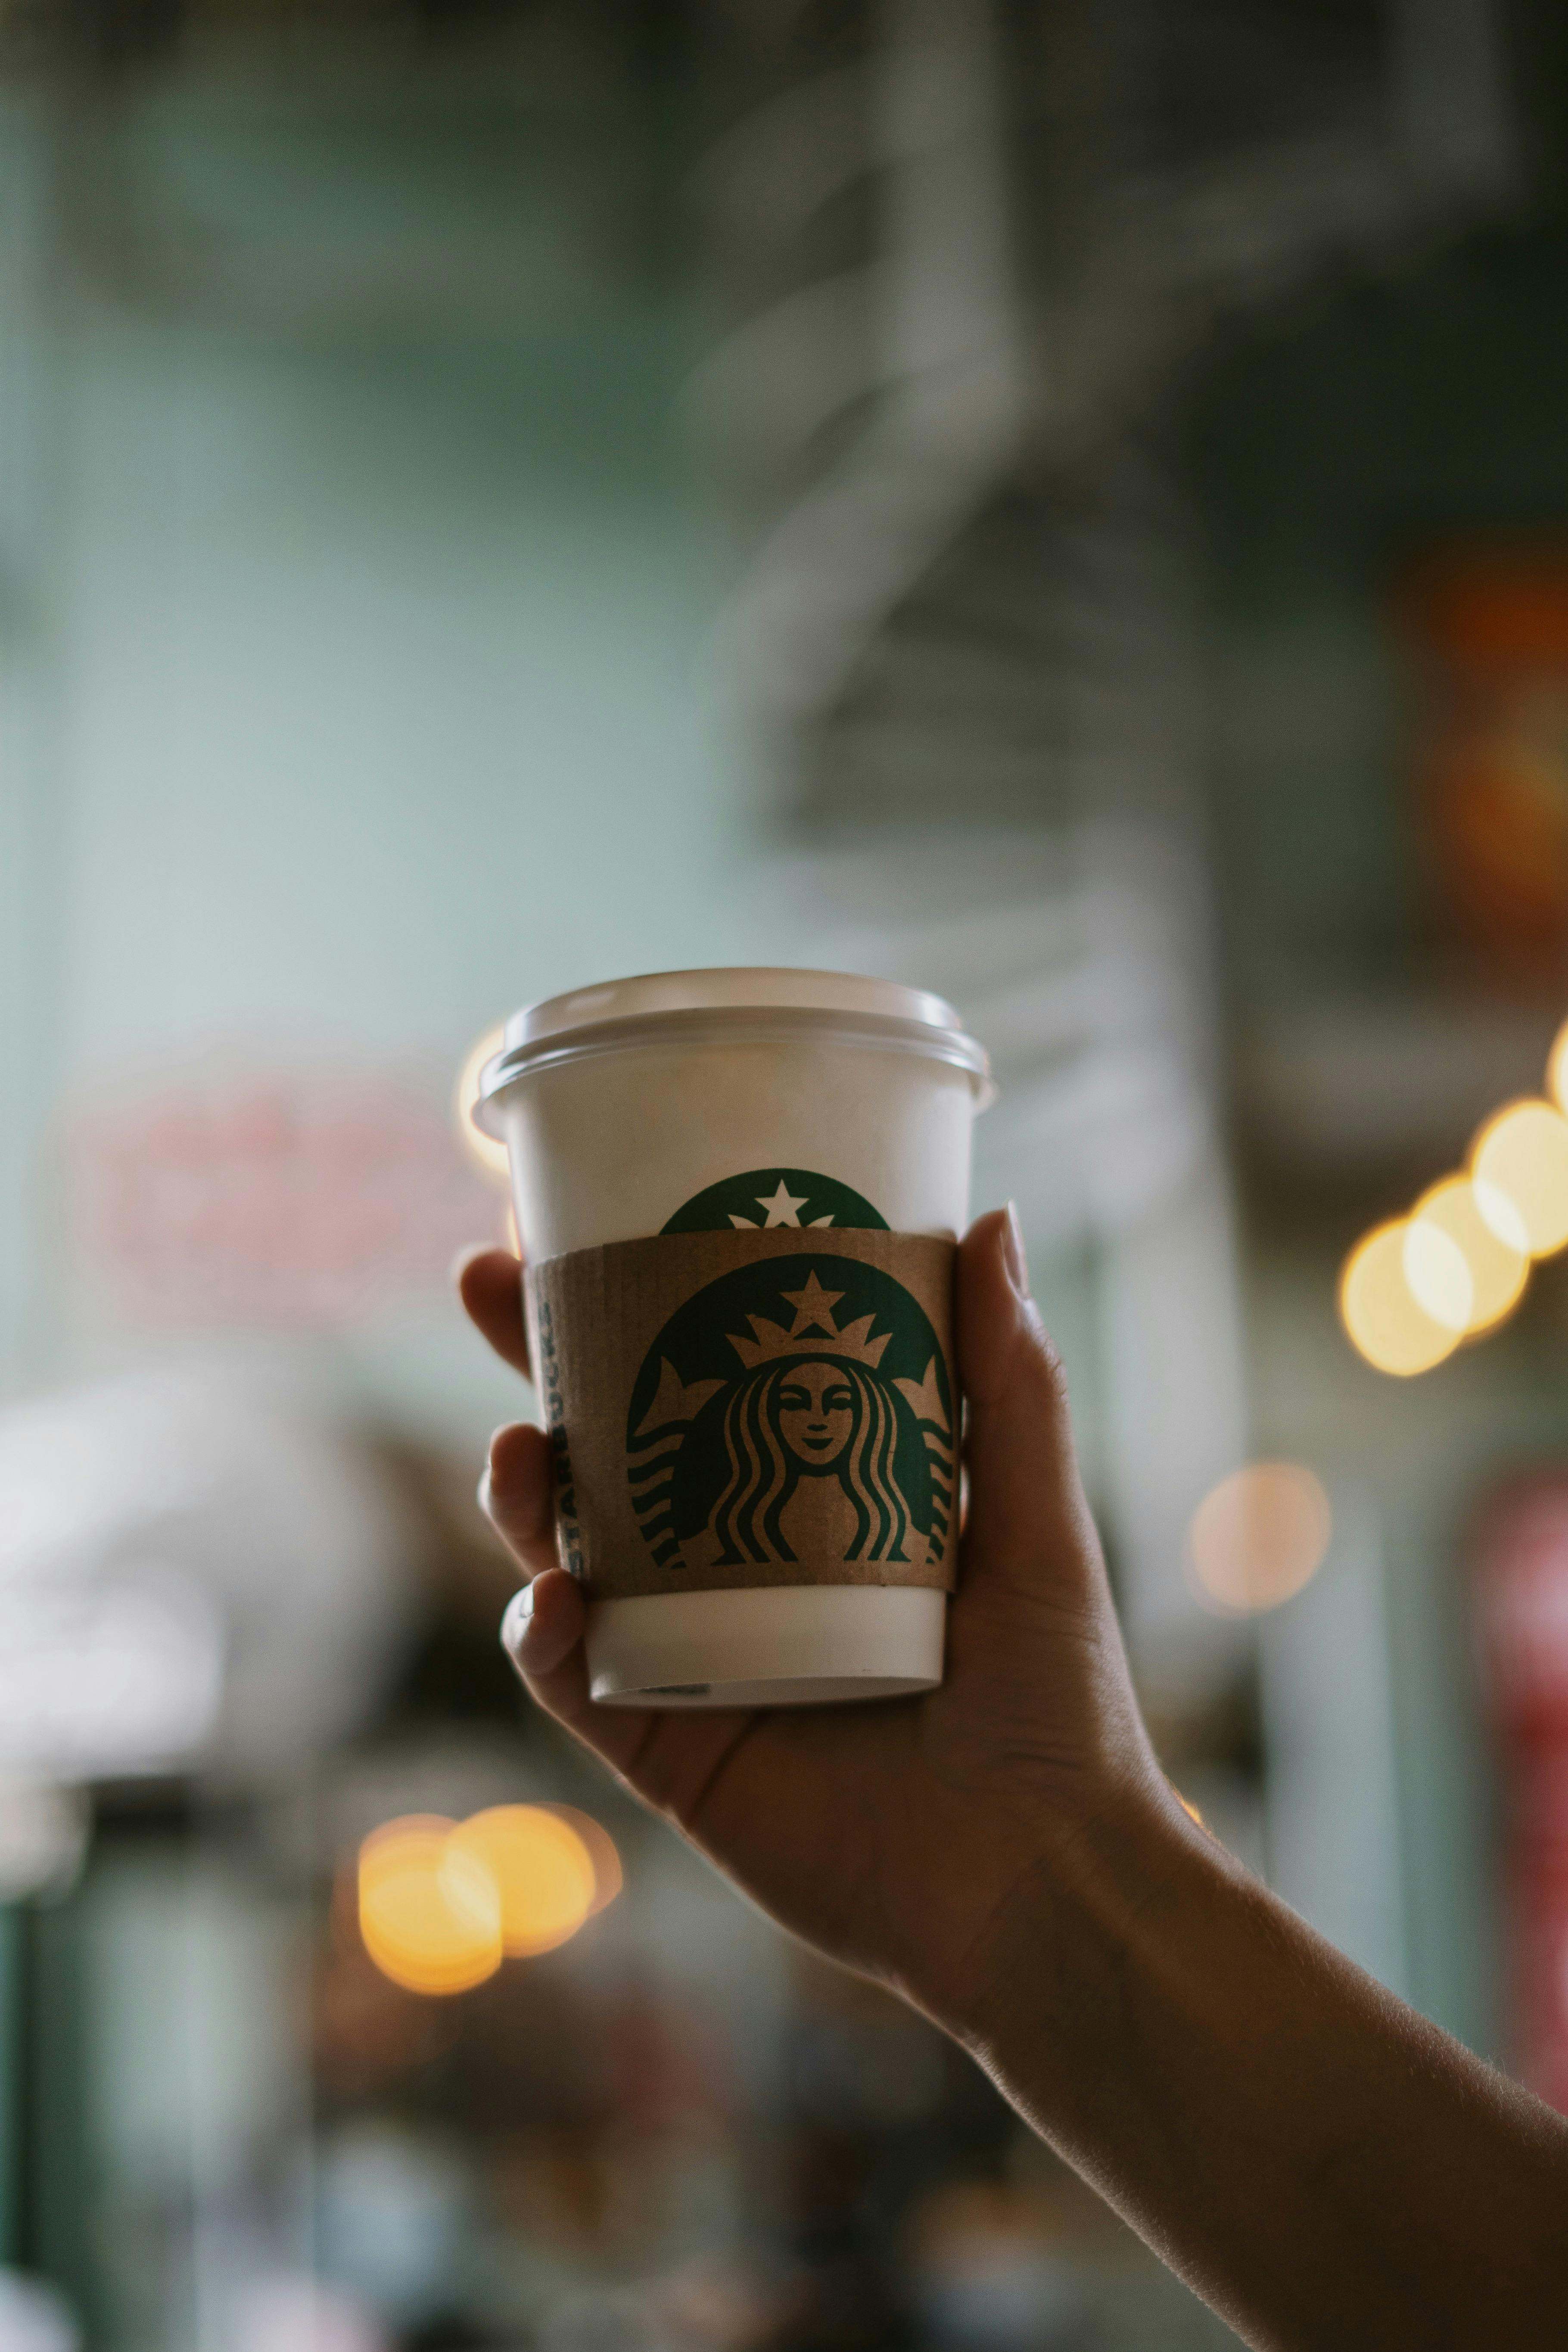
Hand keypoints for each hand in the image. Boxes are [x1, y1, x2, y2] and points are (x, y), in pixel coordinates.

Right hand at [458, 1208, 1169, 2032]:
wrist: (1039, 1882)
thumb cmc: (1055, 1704)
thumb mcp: (1036, 1523)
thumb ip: (1010, 1385)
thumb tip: (992, 1223)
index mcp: (807, 1508)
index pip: (704, 1388)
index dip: (636, 1310)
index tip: (586, 1226)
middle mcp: (733, 1573)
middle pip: (607, 1454)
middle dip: (534, 1369)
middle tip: (484, 1286)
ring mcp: (690, 1660)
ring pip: (567, 1554)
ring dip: (522, 1493)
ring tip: (521, 1450)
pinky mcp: (666, 1752)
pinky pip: (573, 1682)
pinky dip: (543, 1635)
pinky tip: (553, 1597)